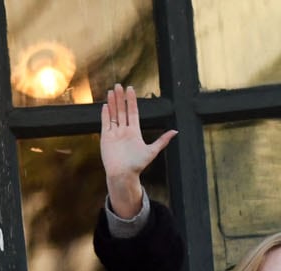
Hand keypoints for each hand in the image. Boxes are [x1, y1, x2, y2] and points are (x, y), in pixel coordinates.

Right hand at [100, 84, 176, 219]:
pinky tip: (105, 105)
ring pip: (113, 114)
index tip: (131, 89)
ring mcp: (115, 133)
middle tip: (119, 85)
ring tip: (112, 91)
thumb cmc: (137, 165)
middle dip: (121, 98)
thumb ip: (162, 140)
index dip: (132, 101)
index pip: (133, 112)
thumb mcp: (152, 151)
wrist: (123, 175)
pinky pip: (105, 123)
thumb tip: (175, 131)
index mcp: (135, 132)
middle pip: (122, 110)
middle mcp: (124, 131)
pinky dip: (105, 114)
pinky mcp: (106, 137)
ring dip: (112, 103)